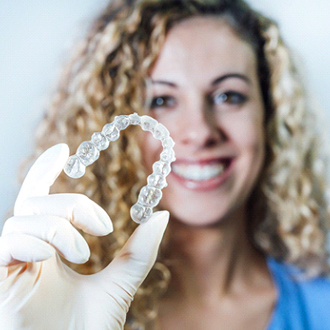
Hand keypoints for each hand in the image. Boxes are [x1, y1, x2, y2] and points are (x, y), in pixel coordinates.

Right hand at [0, 144, 168, 328]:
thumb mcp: (120, 284)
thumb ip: (139, 252)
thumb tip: (162, 215)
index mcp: (50, 250)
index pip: (40, 201)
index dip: (45, 171)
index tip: (63, 150)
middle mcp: (28, 253)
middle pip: (36, 202)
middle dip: (72, 204)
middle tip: (104, 226)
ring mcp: (11, 265)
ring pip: (24, 217)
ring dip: (60, 227)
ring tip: (85, 253)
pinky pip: (8, 240)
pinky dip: (36, 240)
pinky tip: (53, 258)